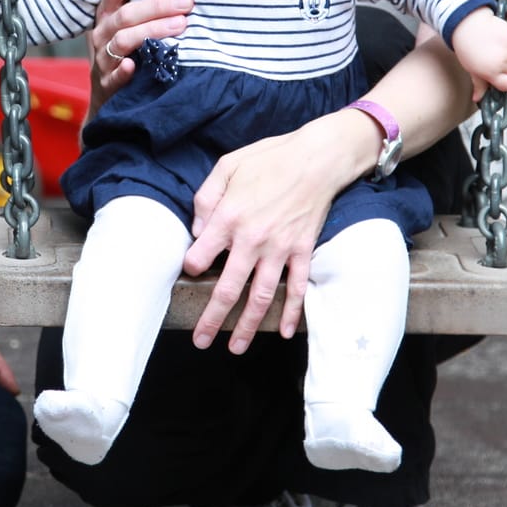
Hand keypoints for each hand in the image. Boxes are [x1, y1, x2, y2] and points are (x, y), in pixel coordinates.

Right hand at [85, 0, 190, 114]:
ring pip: (123, 40)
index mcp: (107, 14)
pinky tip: (133, 65)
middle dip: (157, 6)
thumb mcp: (129, 27)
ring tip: (180, 25)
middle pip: (126, 14)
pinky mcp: (107, 84)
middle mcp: (102, 33)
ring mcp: (103, 59)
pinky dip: (123, 71)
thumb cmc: (127, 53)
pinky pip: (113, 76)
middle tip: (186, 1)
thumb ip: (147, 7)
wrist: (110, 98)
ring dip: (151, 31)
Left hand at [182, 112, 366, 352]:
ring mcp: (279, 249)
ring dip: (246, 326)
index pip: (200, 255)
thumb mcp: (227, 166)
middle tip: (199, 341)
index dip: (191, 267)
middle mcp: (252, 240)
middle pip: (227, 289)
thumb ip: (206, 198)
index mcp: (228, 217)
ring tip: (234, 347)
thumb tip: (197, 230)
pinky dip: (290, 313)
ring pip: (260, 297)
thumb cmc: (269, 159)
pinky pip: (296, 288)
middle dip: (211, 319)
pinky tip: (282, 332)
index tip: (189, 273)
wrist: (316, 158)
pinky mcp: (302, 251)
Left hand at [450, 12, 506, 100]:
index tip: (500, 76)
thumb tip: (478, 99)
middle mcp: (502, 62)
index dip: (505, 81)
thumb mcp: (470, 68)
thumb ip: (479, 84)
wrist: (467, 23)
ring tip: (505, 50)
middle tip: (498, 58)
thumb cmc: (467, 46)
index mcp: (491, 72)